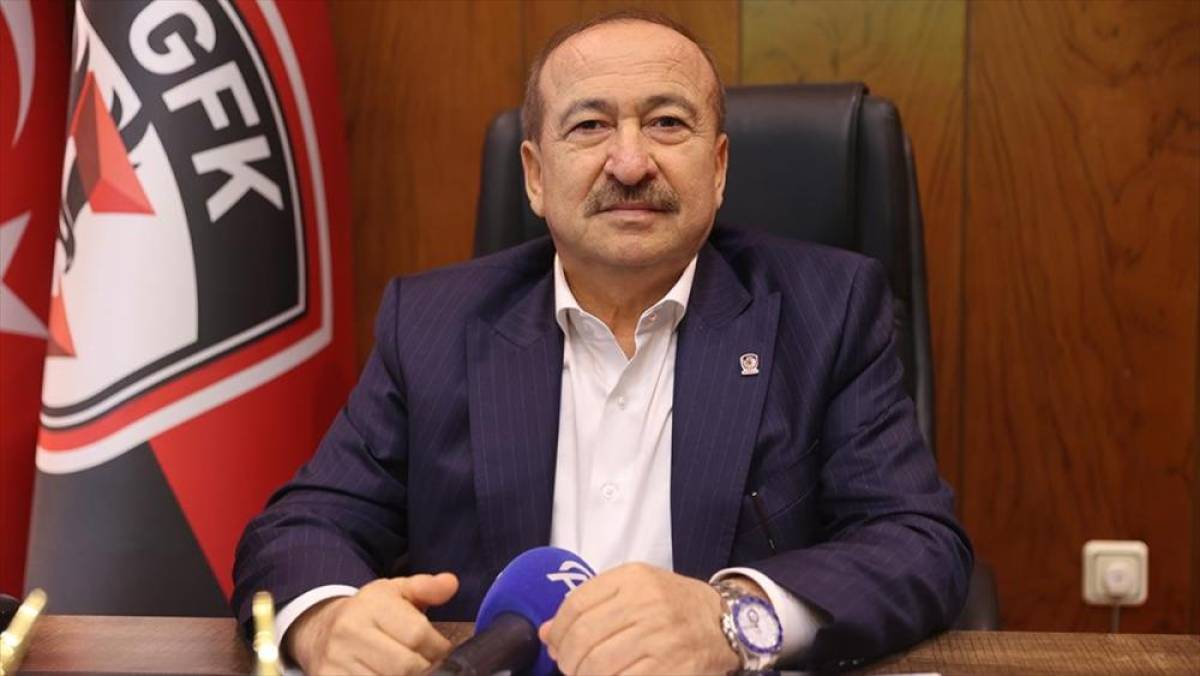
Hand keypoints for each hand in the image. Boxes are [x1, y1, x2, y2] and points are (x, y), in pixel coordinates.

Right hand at [284, 573, 457, 674]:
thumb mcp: (395, 592)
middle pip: (405, 665)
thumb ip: (426, 587)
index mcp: (371, 605)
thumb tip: (451, 583)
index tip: (442, 651)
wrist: (320, 630)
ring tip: (412, 671)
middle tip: (429, 666)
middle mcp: (349, 632)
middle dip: (425, 669)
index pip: (417, 633)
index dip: (438, 648)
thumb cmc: (369, 612)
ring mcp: (336, 661)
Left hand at [538, 563, 738, 674]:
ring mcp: (660, 637)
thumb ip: (593, 603)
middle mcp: (647, 604)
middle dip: (568, 660)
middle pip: (583, 638)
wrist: (727, 623)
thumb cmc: (675, 606)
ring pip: (598, 665)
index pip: (576, 604)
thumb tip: (547, 633)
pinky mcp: (671, 667)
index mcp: (634, 579)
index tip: (555, 645)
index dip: (557, 631)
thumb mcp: (637, 589)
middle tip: (570, 668)